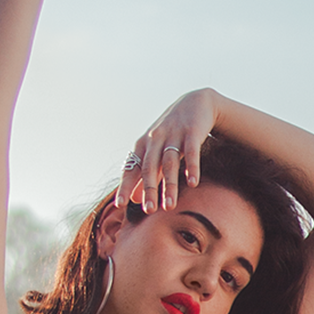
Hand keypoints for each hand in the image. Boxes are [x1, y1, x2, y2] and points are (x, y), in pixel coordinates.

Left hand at [115, 89, 218, 211]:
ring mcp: (173, 134)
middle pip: (149, 168)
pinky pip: (191, 152)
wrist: (195, 103)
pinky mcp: (192, 132)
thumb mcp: (156, 151)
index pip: (131, 168)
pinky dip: (192, 167)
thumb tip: (135, 200)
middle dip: (148, 189)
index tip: (119, 205)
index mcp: (143, 145)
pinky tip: (193, 183)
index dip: (125, 186)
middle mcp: (155, 139)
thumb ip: (145, 174)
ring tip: (169, 206)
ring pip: (169, 163)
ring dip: (169, 185)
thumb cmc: (172, 133)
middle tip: (148, 211)